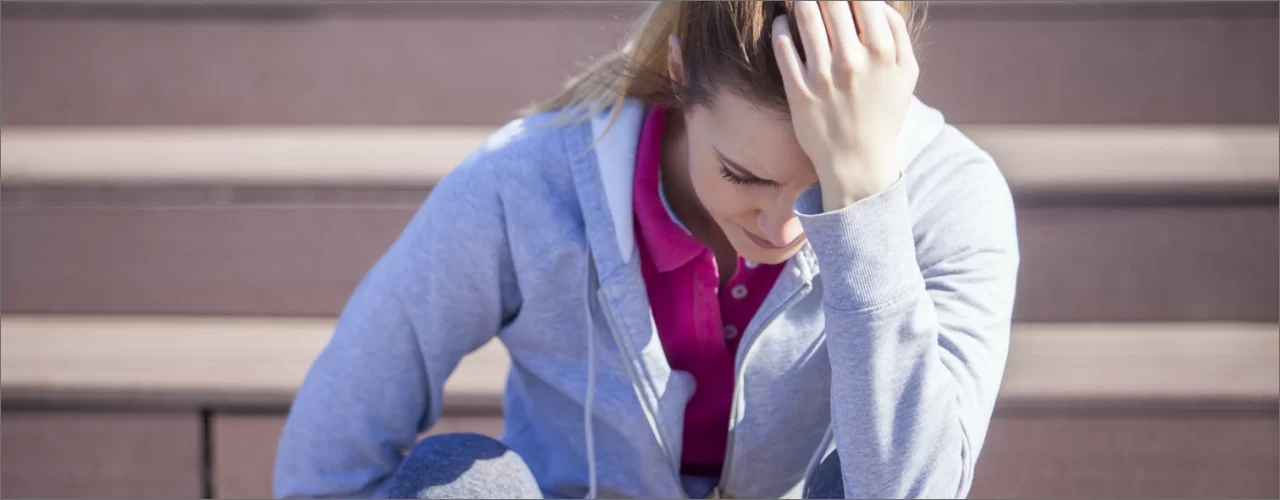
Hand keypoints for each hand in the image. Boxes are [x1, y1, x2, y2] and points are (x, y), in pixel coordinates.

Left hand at [772, 1, 918, 210]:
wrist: (857, 161)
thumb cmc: (883, 112)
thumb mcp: (906, 73)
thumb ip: (897, 32)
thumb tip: (877, 2)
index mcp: (881, 52)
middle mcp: (851, 60)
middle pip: (831, 0)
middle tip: (819, 0)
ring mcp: (822, 75)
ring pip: (805, 15)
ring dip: (800, 1)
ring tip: (800, 2)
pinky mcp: (797, 90)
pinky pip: (782, 45)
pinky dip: (781, 25)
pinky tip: (784, 23)